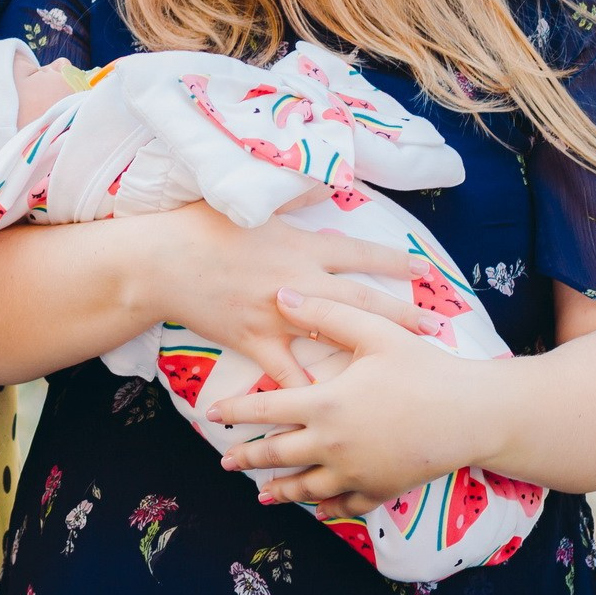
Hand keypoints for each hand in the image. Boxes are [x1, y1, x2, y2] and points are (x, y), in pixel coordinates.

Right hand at [137, 202, 444, 388]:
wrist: (161, 261)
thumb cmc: (200, 225)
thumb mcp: (249, 201)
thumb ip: (292, 196)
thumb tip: (324, 186)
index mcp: (300, 246)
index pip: (359, 254)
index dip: (394, 261)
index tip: (423, 270)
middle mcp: (298, 282)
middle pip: (361, 301)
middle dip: (401, 313)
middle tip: (434, 326)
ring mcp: (278, 316)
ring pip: (334, 338)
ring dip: (367, 351)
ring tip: (397, 365)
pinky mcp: (255, 341)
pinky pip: (287, 373)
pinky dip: (307, 391)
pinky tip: (332, 409)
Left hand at [208, 291, 488, 517]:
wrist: (473, 414)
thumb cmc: (424, 368)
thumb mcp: (374, 332)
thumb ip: (324, 314)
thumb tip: (280, 295)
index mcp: (326, 405)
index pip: (266, 410)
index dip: (235, 413)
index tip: (211, 416)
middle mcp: (334, 445)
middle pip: (279, 455)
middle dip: (249, 459)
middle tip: (226, 461)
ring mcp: (357, 472)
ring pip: (307, 487)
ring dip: (281, 490)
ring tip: (262, 494)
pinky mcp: (381, 488)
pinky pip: (345, 503)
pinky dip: (326, 507)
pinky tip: (316, 508)